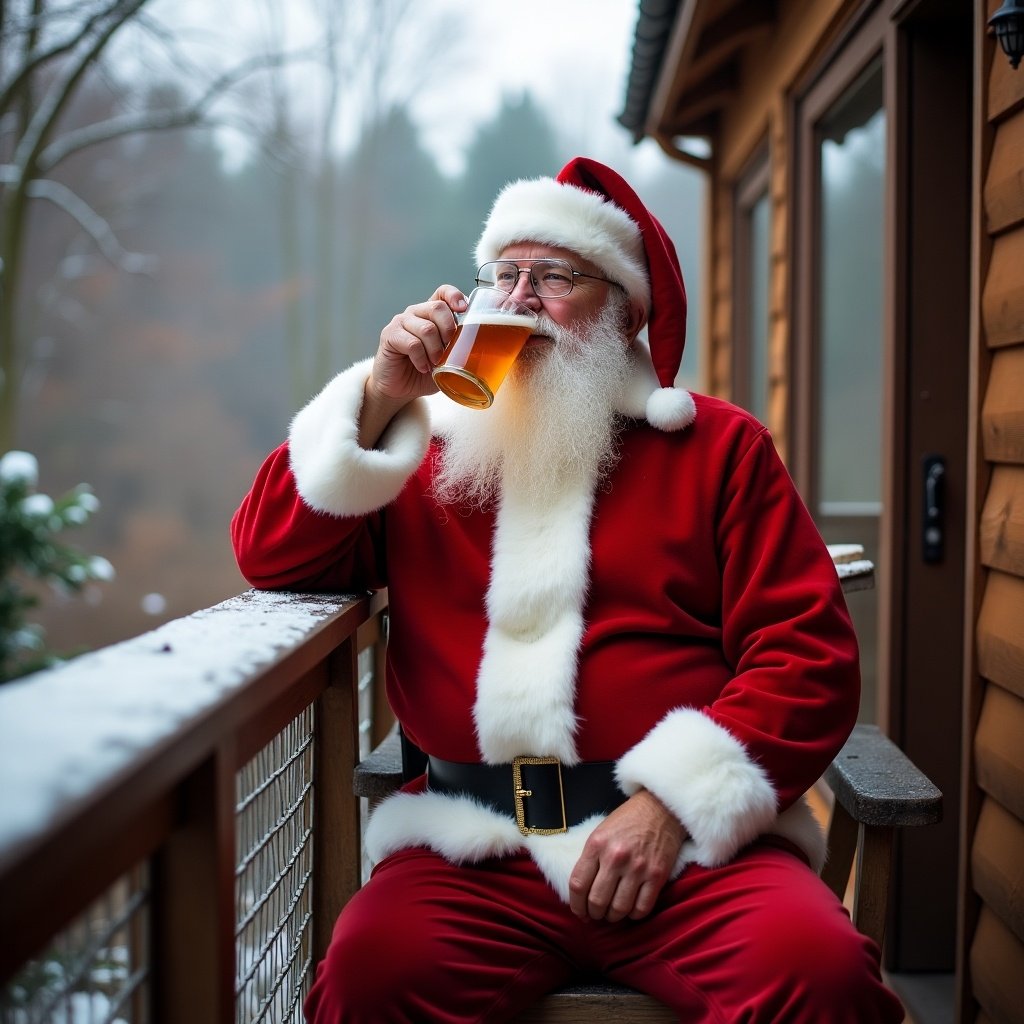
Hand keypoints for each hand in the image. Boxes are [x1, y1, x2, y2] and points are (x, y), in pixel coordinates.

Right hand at [369, 285, 466, 403]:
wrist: (400, 390)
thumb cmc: (425, 373)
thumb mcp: (447, 360)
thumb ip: (460, 349)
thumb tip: (483, 347)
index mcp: (431, 314)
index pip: (442, 292)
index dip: (454, 296)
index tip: (464, 309)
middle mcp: (416, 313)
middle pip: (437, 308)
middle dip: (449, 330)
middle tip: (449, 351)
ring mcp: (401, 322)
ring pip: (427, 328)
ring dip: (435, 350)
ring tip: (435, 364)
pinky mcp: (390, 335)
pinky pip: (412, 343)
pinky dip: (421, 359)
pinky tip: (422, 367)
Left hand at [568, 789, 685, 923]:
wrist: (660, 808)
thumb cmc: (628, 820)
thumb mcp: (601, 832)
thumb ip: (591, 859)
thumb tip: (583, 891)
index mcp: (597, 844)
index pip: (578, 884)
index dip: (576, 905)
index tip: (579, 911)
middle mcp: (616, 857)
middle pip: (597, 901)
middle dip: (594, 914)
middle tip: (595, 915)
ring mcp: (638, 867)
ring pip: (619, 909)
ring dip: (613, 917)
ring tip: (612, 914)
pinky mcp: (657, 875)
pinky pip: (642, 908)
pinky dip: (634, 915)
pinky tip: (630, 910)